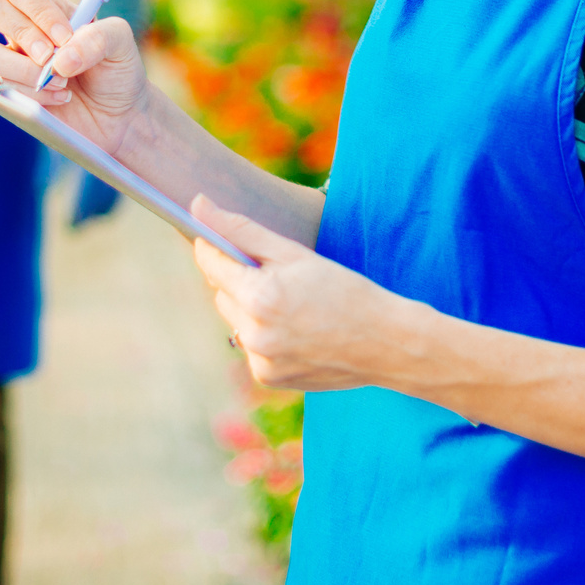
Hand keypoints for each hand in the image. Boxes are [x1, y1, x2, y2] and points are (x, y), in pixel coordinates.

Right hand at [0, 0, 149, 158]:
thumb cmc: (117, 69)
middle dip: (22, 34)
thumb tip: (60, 59)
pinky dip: (34, 95)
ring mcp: (15, 60)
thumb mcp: (121, 43)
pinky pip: (1, 87)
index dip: (39, 11)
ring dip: (25, 70)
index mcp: (49, 6)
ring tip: (63, 81)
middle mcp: (26, 28)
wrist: (119, 114)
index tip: (66, 37)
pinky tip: (61, 97)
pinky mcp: (12, 91)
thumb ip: (98, 37)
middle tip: (49, 57)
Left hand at [190, 196, 414, 391]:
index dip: (213, 245)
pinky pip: (251, 346)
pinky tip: (297, 331)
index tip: (216, 235)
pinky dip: (265, 335)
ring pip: (235, 321)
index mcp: (258, 298)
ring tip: (294, 307)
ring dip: (251, 309)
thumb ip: (243, 230)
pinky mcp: (267, 378)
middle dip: (241, 280)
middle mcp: (253, 334)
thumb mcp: (295, 254)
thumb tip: (198, 206)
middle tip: (281, 277)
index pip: (211, 263)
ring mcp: (259, 361)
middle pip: (222, 293)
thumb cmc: (345, 291)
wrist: (386, 344)